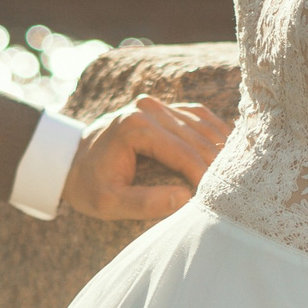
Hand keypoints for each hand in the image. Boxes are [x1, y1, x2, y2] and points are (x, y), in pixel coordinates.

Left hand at [59, 95, 230, 221]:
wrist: (68, 159)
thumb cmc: (87, 184)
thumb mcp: (106, 203)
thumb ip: (144, 203)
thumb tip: (184, 199)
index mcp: (136, 127)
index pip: (183, 152)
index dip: (205, 175)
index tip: (222, 196)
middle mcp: (148, 108)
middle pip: (196, 137)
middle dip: (218, 162)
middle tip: (238, 188)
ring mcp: (155, 104)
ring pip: (202, 124)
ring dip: (221, 146)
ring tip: (239, 171)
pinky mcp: (161, 107)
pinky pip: (197, 116)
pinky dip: (215, 132)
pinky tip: (229, 150)